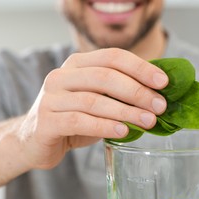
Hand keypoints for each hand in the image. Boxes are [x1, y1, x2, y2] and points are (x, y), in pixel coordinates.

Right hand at [17, 48, 167, 169]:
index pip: (112, 57)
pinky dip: (104, 126)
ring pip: (94, 100)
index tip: (163, 83)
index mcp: (77, 65)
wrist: (34, 141)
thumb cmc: (73, 120)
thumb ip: (119, 95)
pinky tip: (123, 132)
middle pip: (105, 77)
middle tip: (160, 106)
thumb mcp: (97, 101)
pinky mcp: (46, 121)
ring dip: (126, 111)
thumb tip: (158, 95)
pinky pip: (79, 121)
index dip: (140, 68)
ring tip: (148, 121)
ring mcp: (51, 98)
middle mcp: (61, 76)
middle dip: (137, 91)